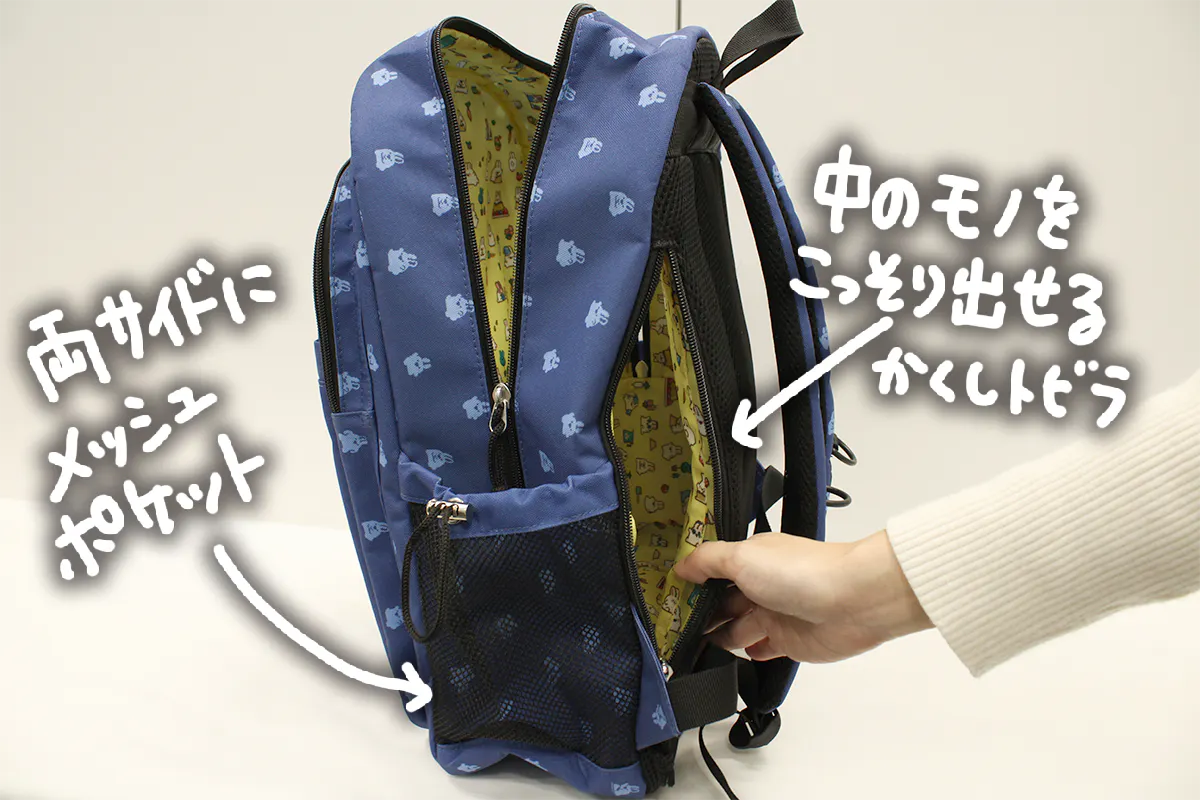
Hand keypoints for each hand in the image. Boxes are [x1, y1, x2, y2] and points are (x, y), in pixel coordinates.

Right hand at [672, 530, 932, 663]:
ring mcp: (774, 614)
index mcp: (749, 559)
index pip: (711, 570)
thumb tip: (680, 566)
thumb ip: (708, 561)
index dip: (690, 583)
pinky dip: (749, 653)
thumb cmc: (800, 572)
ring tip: (690, 649)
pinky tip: (733, 658)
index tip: (663, 597)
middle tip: (668, 630)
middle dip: (699, 614)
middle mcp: (759, 585)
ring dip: (718, 637)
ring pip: (736, 628)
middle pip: (721, 603)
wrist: (853, 600)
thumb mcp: (743, 557)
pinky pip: (762, 648)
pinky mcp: (789, 641)